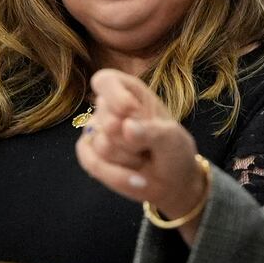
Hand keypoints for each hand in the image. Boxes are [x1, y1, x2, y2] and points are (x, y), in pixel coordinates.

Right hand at [76, 69, 204, 221]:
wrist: (172, 182)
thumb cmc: (173, 151)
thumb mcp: (172, 138)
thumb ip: (151, 131)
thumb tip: (126, 128)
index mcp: (129, 92)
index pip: (106, 81)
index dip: (114, 95)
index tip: (131, 110)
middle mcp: (108, 109)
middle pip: (107, 119)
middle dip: (133, 139)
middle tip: (150, 145)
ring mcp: (96, 132)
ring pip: (104, 145)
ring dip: (130, 159)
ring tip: (144, 157)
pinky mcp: (90, 155)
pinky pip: (93, 164)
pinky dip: (117, 175)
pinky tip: (137, 179)